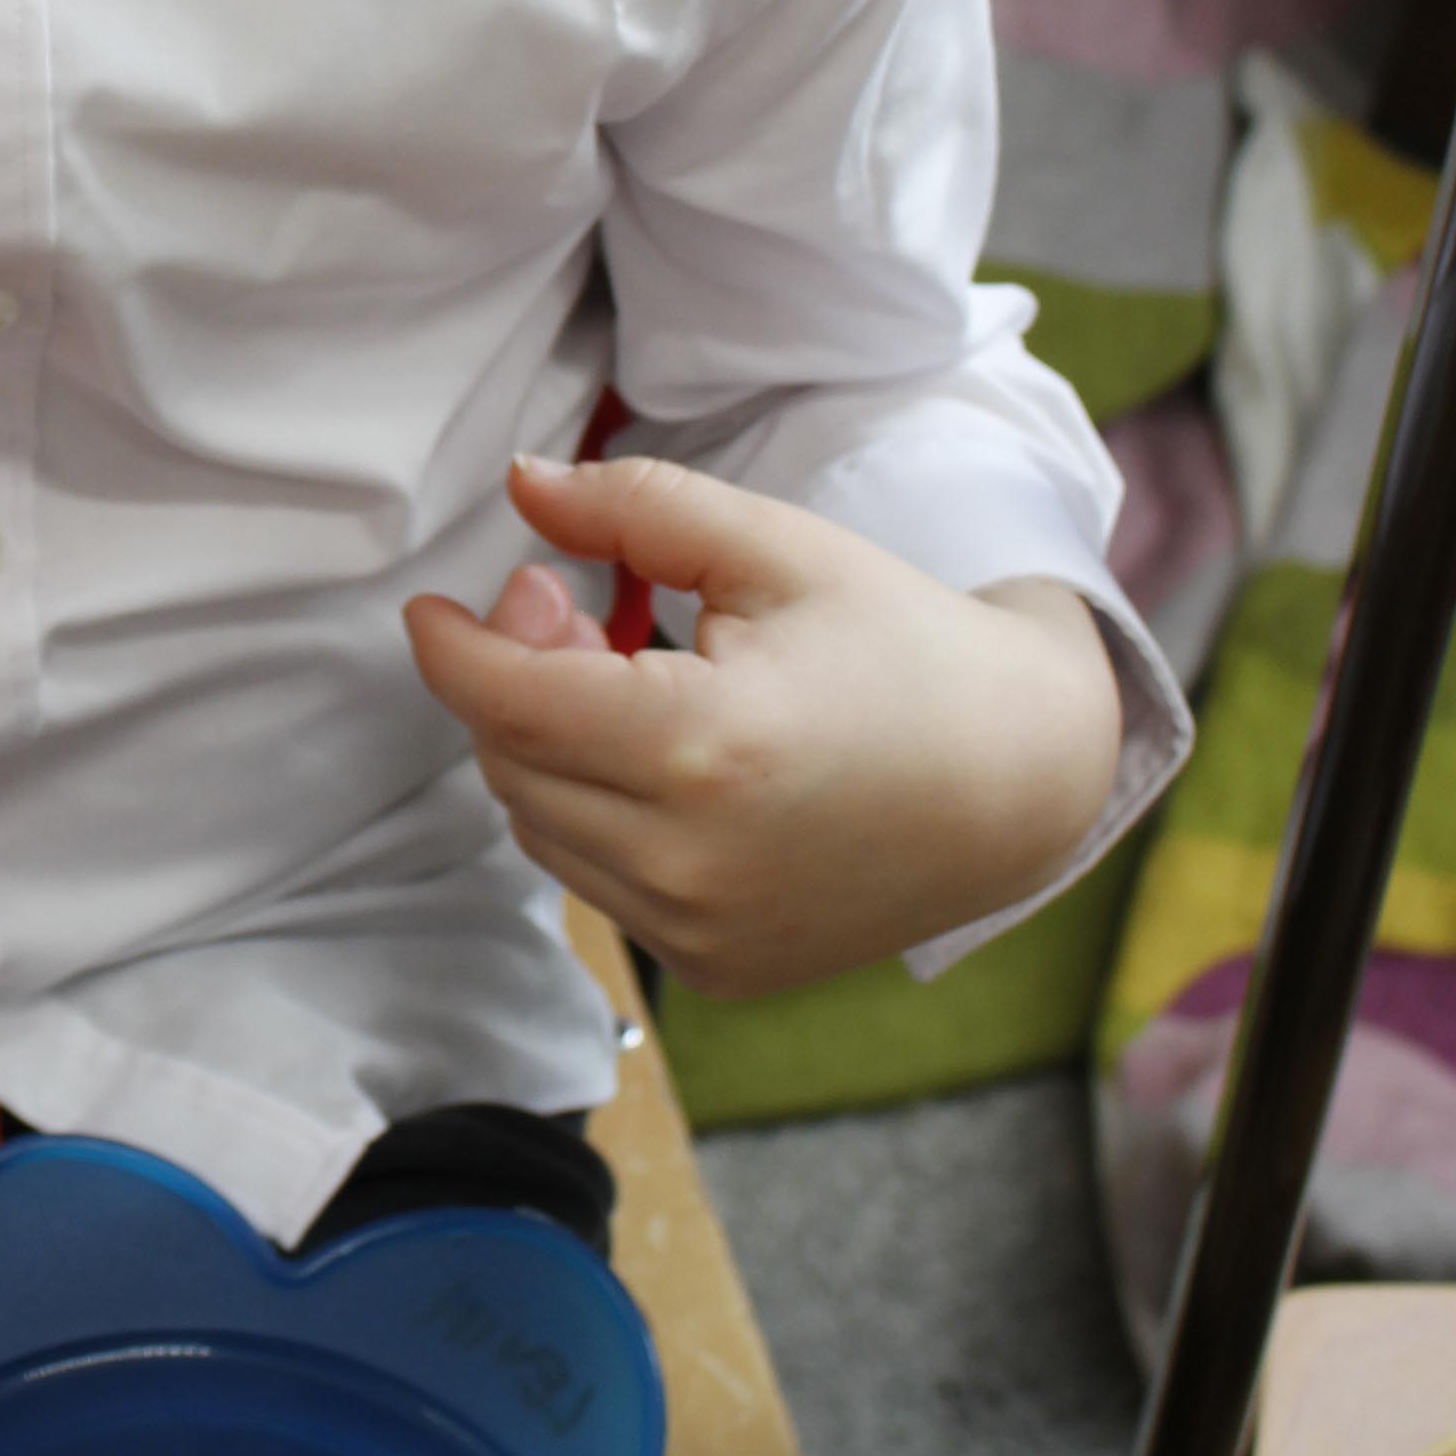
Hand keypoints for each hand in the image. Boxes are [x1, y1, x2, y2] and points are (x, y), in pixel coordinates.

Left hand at [403, 449, 1122, 995]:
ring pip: (543, 832)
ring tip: (630, 680)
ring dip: (550, 753)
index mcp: (703, 750)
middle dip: (512, 680)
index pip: (510, 701)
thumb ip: (636, 507)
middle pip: (513, 764)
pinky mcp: (718, 970)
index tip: (434, 607)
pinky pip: (600, 886)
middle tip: (570, 611)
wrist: (1021, 781)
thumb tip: (522, 485)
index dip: (454, 648)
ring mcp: (703, 932)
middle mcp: (691, 862)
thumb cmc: (903, 647)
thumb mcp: (777, 549)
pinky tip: (668, 762)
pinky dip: (599, 819)